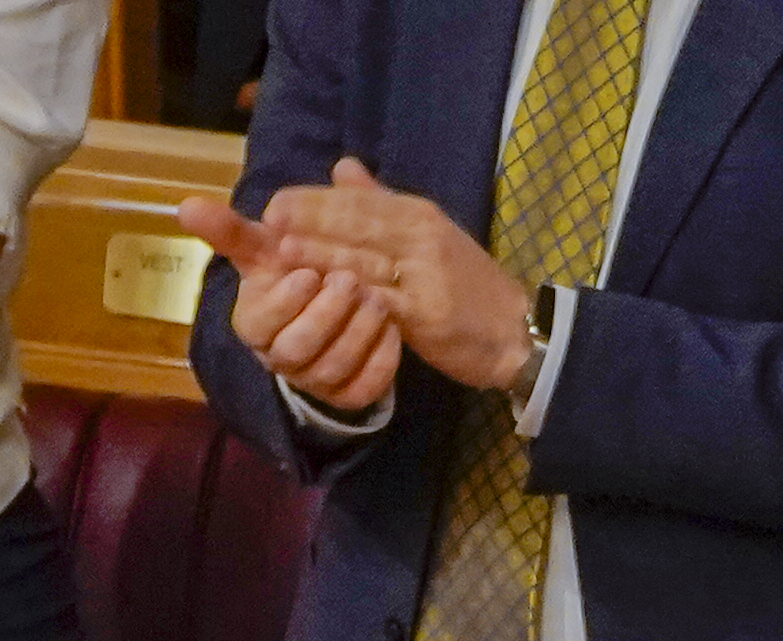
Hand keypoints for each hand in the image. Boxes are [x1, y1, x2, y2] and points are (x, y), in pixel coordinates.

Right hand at [185, 192, 404, 417]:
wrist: (334, 311)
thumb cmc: (293, 273)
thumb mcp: (266, 247)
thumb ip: (231, 229)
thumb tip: (186, 205)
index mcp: (255, 323)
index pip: (259, 323)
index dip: (284, 301)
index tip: (308, 272)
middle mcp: (281, 357)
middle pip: (295, 350)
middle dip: (325, 315)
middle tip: (351, 281)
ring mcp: (315, 381)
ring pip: (332, 370)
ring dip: (357, 333)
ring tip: (379, 300)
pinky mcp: (349, 395)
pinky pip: (364, 388)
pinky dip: (381, 359)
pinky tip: (395, 329)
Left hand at [245, 160, 531, 399]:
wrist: (513, 332)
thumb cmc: (465, 286)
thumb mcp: (428, 234)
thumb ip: (380, 203)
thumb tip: (340, 166)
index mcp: (418, 214)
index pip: (360, 201)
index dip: (316, 201)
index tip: (276, 202)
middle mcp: (421, 236)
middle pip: (358, 224)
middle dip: (311, 220)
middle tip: (268, 218)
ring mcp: (425, 274)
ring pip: (365, 259)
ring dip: (321, 253)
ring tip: (281, 250)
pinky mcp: (428, 313)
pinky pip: (383, 301)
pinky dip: (352, 295)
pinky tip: (324, 295)